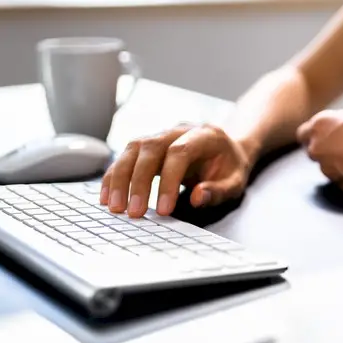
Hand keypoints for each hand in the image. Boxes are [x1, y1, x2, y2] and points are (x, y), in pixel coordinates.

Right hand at [101, 123, 251, 217]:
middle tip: (133, 212)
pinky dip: (114, 175)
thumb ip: (218, 190)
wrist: (227, 148)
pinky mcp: (148, 145)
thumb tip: (197, 198)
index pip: (180, 152)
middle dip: (139, 182)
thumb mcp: (235, 182)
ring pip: (132, 148)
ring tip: (114, 206)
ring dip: (119, 178)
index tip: (163, 210)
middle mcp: (179, 130)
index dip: (169, 180)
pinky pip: (125, 156)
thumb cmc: (230, 167)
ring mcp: (161, 134)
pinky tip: (106, 195)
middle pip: (150, 148)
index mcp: (205, 136)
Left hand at [296, 105, 342, 190]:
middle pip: (314, 152)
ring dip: (338, 164)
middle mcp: (317, 148)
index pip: (303, 134)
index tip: (324, 136)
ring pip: (327, 167)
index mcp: (319, 125)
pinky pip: (341, 180)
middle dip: (326, 150)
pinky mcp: (341, 184)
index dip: (314, 135)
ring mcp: (328, 169)